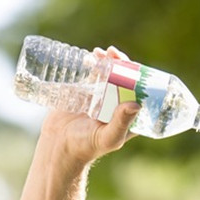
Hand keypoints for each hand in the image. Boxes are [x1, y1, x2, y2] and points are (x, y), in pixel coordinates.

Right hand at [40, 44, 140, 168]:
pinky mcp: (86, 92)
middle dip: (122, 63)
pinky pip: (93, 74)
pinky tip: (91, 56)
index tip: (133, 64)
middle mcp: (118, 104)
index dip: (139, 76)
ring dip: (109, 60)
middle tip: (114, 53)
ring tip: (101, 53)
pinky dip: (94, 62)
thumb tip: (136, 104)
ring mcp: (102, 97)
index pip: (140, 92)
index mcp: (130, 116)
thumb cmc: (87, 146)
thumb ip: (121, 123)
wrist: (59, 145)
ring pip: (110, 73)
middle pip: (126, 78)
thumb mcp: (108, 137)